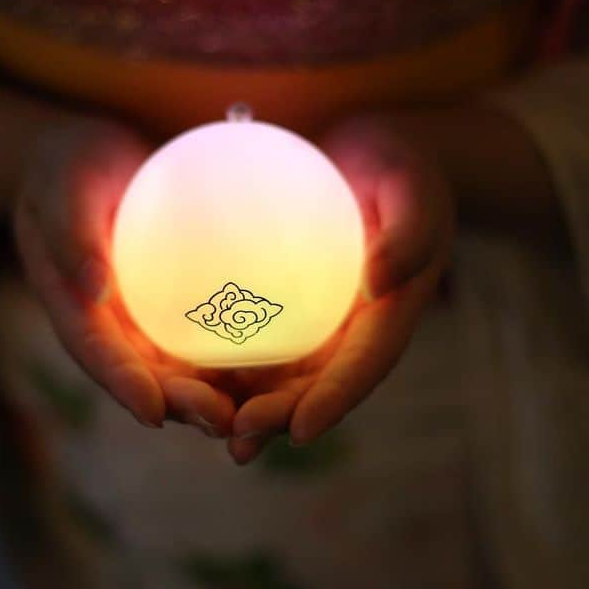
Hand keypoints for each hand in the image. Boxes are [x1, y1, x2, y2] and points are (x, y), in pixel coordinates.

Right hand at [14, 119, 236, 436]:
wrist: (103, 147)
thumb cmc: (73, 160)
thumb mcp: (64, 180)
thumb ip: (72, 231)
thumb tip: (94, 291)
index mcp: (72, 305)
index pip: (96, 353)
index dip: (123, 386)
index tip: (153, 412)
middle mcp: (111, 324)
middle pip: (145, 376)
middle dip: (182, 406)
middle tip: (224, 420)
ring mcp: (148, 318)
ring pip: (182, 366)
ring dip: (218, 393)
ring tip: (259, 411)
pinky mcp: (182, 304)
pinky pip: (212, 332)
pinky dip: (241, 353)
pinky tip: (288, 360)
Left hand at [224, 116, 454, 463]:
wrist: (366, 152)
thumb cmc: (397, 166)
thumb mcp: (410, 185)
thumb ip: (407, 231)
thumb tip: (381, 283)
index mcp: (390, 314)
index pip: (365, 366)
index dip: (335, 401)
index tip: (301, 430)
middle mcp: (351, 331)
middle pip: (317, 387)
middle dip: (281, 419)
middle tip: (239, 436)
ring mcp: (316, 323)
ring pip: (281, 376)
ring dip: (246, 406)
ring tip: (205, 424)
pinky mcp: (282, 306)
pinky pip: (251, 337)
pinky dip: (221, 361)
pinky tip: (178, 371)